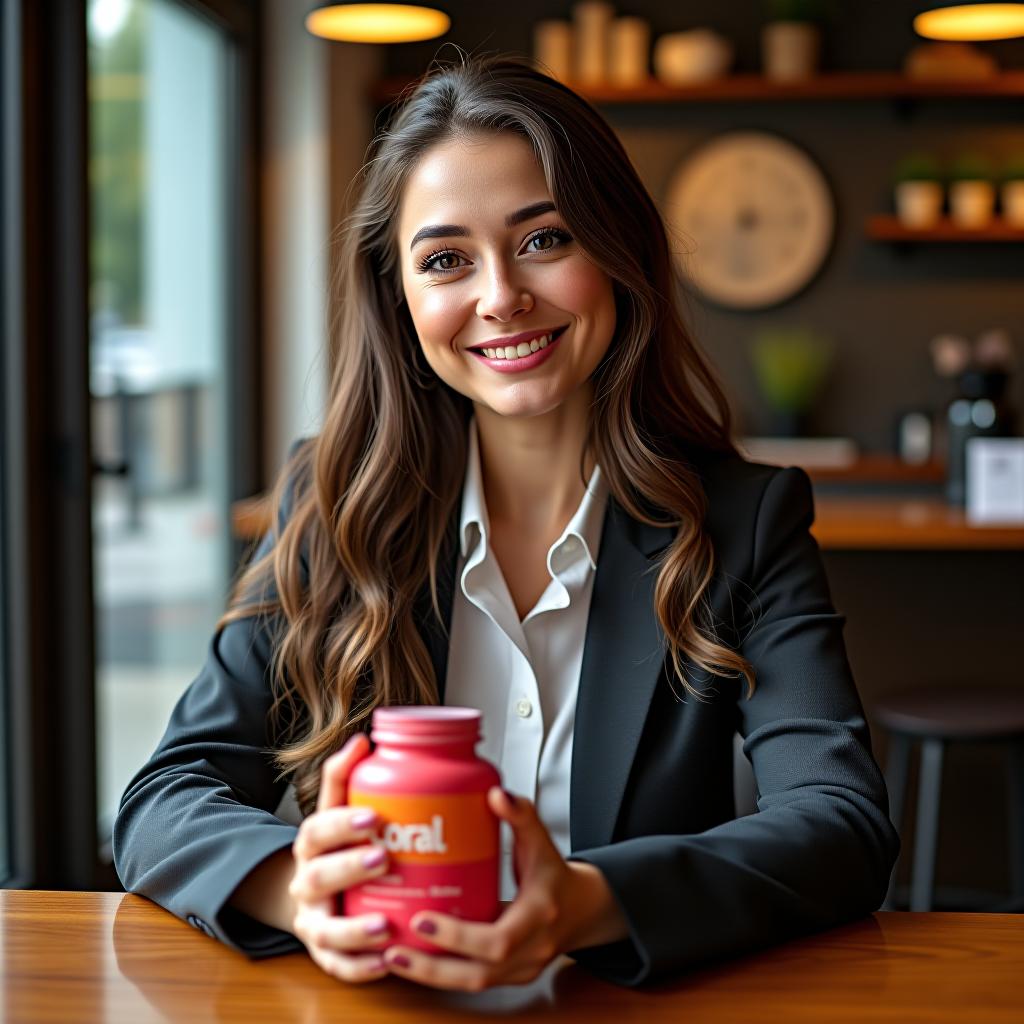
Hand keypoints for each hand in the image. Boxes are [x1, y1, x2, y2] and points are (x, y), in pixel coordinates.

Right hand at [288, 733, 392, 982]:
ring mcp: (313, 919)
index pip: (317, 829)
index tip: (373, 817)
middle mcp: (306, 881)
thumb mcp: (338, 809)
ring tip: (386, 927)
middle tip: (384, 859)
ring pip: (325, 929)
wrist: (312, 894)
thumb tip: (364, 738)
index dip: (342, 823)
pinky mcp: (323, 953)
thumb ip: (346, 776)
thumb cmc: (338, 845)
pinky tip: (385, 963)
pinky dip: (360, 967)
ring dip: (355, 929)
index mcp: (311, 842)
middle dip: (350, 868)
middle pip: (319, 876)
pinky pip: (337, 965)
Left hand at [379, 788, 627, 990]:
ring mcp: (521, 969)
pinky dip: (439, 976)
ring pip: (471, 984)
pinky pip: (471, 982)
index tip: (422, 920)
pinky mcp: (508, 978)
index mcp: (539, 915)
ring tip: (392, 958)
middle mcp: (531, 950)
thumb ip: (521, 815)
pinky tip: (411, 962)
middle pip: (479, 974)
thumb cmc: (554, 874)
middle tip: (395, 946)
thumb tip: (495, 793)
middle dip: (433, 966)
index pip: (498, 939)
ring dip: (429, 977)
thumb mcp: (542, 842)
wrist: (582, 909)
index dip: (458, 936)